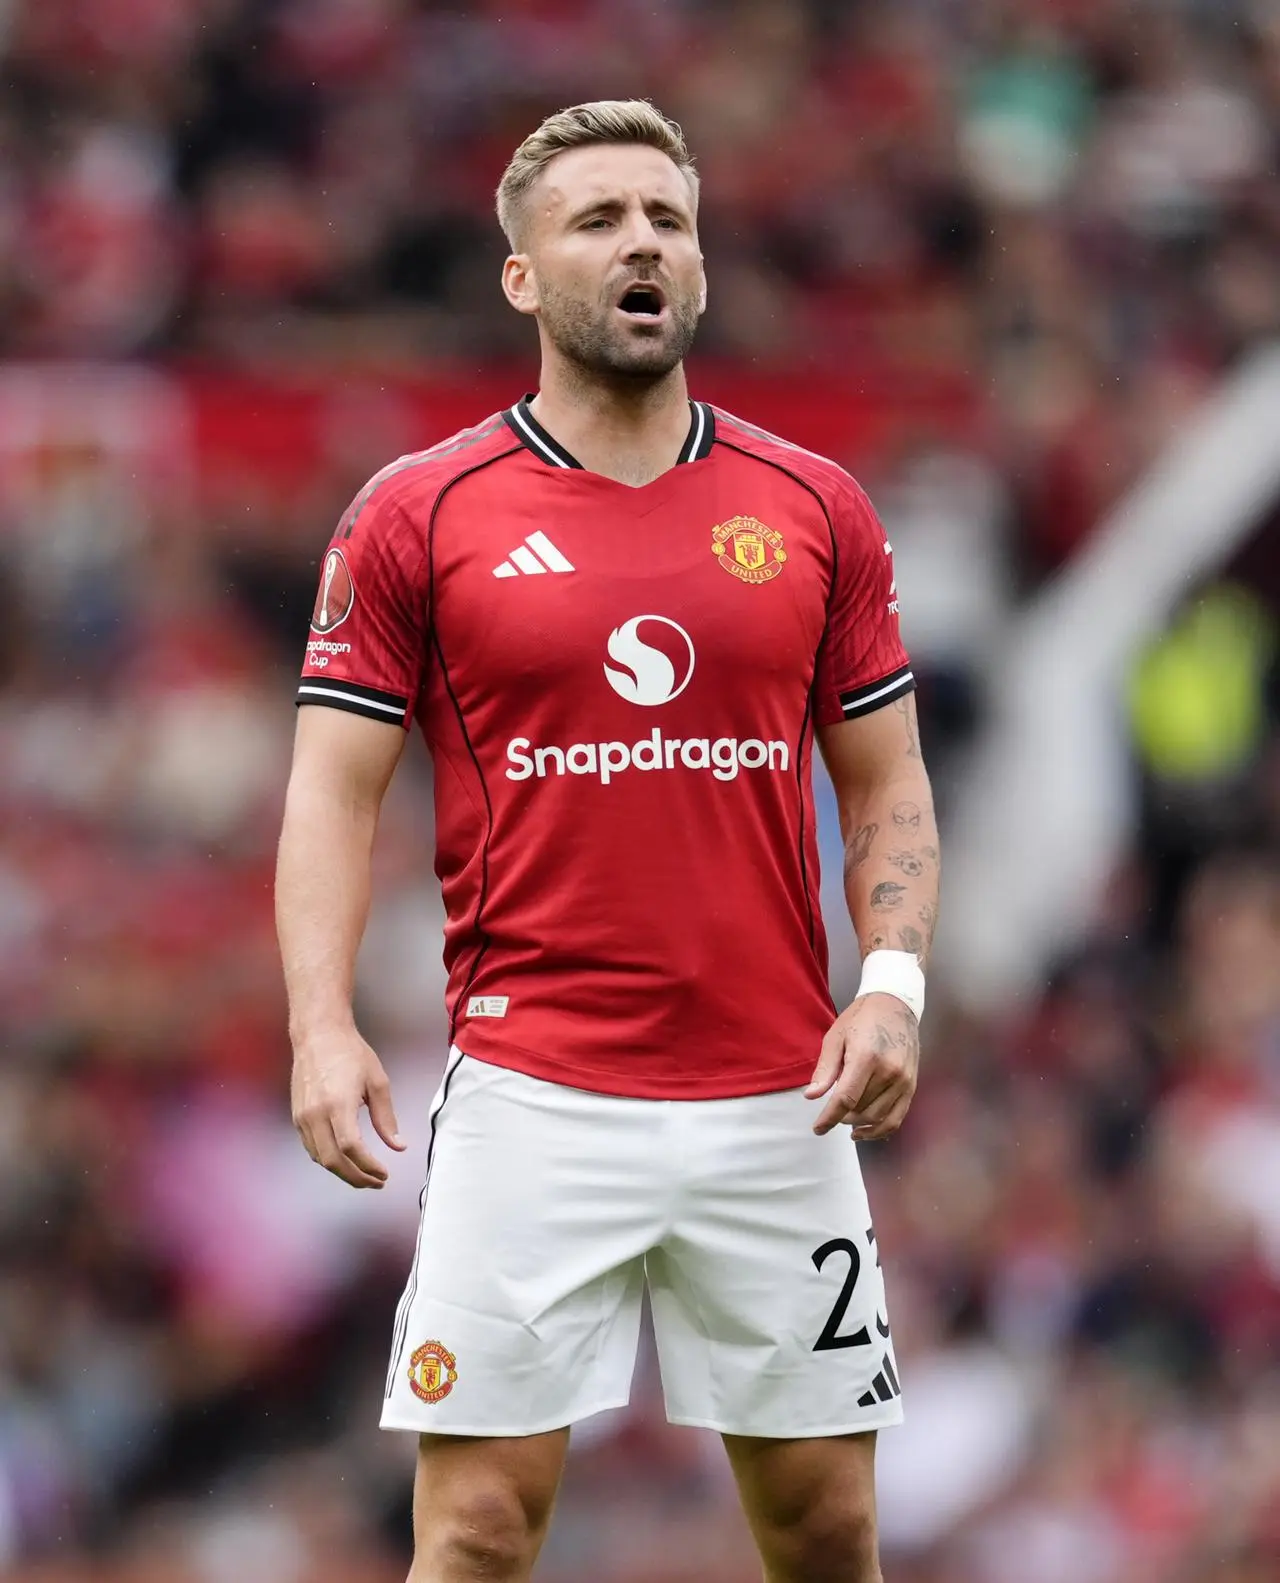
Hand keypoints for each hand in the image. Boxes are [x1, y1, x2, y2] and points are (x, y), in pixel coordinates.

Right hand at [291, 1027, 405, 1187]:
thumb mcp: (377, 1082)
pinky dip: (329, 1160)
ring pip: (320, 1158)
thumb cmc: (351, 1053)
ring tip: (365, 1175)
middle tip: (377, 1182)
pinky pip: (312, 1148)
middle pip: (332, 1161)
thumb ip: (386, 1118)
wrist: (318, 1034)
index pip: (351, 1147)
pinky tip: (346, 1159)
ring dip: (343, 1172)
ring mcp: (303, 1116)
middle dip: (356, 1178)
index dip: (368, 1166)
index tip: (384, 1174)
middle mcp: (316, 1113)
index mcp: (338, 1103)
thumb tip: (398, 1146)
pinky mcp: (297, 1117)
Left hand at [806, 993, 918, 1139]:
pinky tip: (865, 1130)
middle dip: (842, 1116)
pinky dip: (880, 1129)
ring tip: (846, 1118)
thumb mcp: (836, 1037)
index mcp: (866, 1057)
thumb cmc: (862, 1018)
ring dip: (858, 1123)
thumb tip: (811, 1096)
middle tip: (832, 1110)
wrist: (896, 1005)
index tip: (818, 1128)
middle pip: (861, 1109)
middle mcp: (889, 1071)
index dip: (829, 1117)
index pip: (846, 1098)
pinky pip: (896, 1118)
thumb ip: (825, 1069)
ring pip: (877, 1117)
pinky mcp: (912, 1086)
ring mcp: (904, 1080)